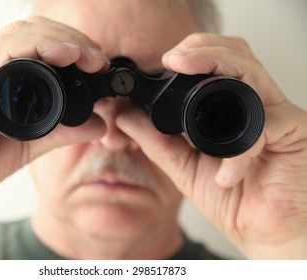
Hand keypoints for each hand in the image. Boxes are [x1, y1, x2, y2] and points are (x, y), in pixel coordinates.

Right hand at [0, 16, 106, 220]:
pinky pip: (1, 54)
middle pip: (34, 31)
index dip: (73, 45)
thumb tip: (99, 124)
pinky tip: (63, 55)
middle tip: (98, 59)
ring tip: (88, 56)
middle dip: (73, 38)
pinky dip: (35, 48)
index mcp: (3, 75)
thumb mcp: (32, 142)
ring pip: (20, 34)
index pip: (40, 42)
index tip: (98, 63)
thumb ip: (64, 132)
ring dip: (60, 39)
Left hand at [117, 33, 306, 258]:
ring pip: (251, 72)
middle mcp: (255, 104)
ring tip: (185, 71)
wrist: (265, 233)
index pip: (215, 65)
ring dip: (217, 65)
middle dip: (203, 49)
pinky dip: (240, 150)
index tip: (161, 63)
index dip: (190, 55)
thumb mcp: (184, 168)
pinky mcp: (296, 132)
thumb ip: (156, 141)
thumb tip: (125, 117)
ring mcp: (278, 114)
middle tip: (173, 59)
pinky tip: (226, 175)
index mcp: (230, 109)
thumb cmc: (233, 201)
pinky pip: (264, 127)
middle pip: (236, 54)